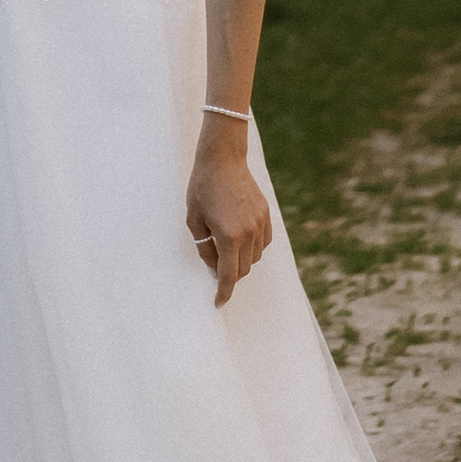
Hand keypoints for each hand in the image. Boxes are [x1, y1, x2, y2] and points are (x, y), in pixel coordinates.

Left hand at [187, 125, 274, 307]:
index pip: (228, 275)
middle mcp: (248, 233)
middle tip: (215, 267)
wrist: (223, 159)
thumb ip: (204, 247)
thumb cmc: (202, 187)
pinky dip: (253, 248)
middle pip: (242, 269)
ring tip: (225, 247)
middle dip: (229, 275)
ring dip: (241, 261)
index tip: (218, 303)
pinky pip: (263, 243)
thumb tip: (214, 267)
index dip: (223, 292)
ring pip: (254, 258)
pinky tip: (240, 238)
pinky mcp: (266, 215)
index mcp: (228, 236)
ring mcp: (260, 224)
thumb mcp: (194, 220)